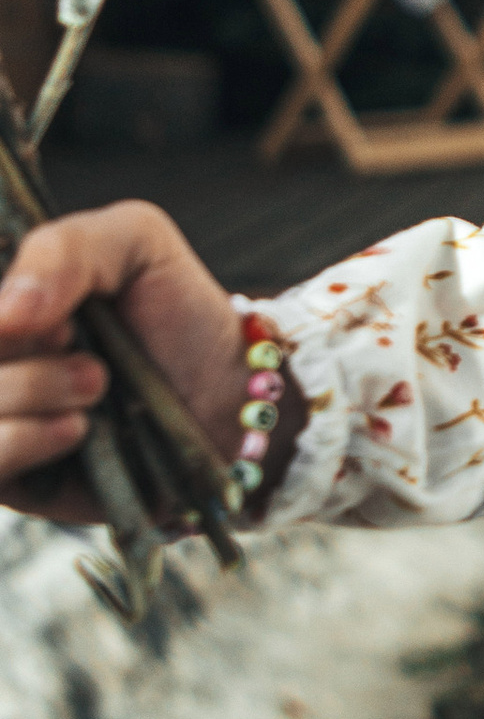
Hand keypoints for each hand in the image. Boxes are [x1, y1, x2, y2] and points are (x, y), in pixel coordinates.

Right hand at [0, 207, 243, 518]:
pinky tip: (77, 428)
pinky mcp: (10, 476)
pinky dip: (24, 440)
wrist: (226, 396)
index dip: (7, 312)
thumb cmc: (177, 313)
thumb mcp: (137, 242)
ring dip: (32, 389)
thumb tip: (6, 311)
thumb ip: (63, 249)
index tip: (57, 313)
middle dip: (25, 347)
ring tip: (97, 384)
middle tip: (82, 344)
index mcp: (8, 303)